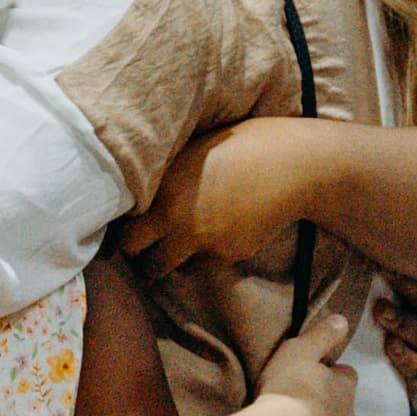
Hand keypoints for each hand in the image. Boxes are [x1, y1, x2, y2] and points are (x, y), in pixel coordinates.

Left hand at [122, 118, 327, 277]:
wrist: (292, 166)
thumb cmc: (241, 144)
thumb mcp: (191, 152)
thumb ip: (164, 177)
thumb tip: (136, 190)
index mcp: (166, 196)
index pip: (126, 238)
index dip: (124, 236)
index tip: (126, 230)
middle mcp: (181, 226)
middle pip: (145, 263)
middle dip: (141, 258)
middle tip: (143, 248)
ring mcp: (207, 245)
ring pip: (172, 271)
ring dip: (168, 263)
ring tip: (172, 246)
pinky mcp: (230, 256)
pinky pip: (202, 265)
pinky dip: (199, 257)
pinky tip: (207, 236)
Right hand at [254, 309, 356, 415]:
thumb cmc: (288, 389)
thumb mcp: (300, 351)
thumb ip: (322, 335)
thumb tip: (343, 320)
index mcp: (344, 388)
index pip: (345, 376)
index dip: (329, 376)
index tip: (310, 378)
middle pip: (341, 408)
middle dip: (326, 406)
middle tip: (298, 405)